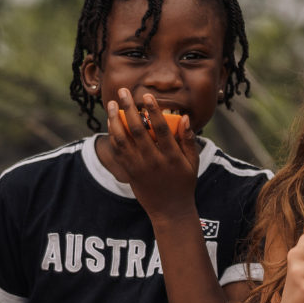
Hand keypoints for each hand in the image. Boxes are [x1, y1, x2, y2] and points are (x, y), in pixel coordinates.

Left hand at [106, 89, 199, 219]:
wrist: (170, 210)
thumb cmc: (184, 183)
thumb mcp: (193, 163)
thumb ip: (188, 140)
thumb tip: (184, 118)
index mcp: (171, 157)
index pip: (161, 130)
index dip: (153, 112)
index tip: (147, 97)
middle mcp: (153, 161)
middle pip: (137, 131)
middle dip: (129, 109)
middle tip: (123, 92)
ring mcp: (139, 167)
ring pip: (122, 140)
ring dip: (114, 120)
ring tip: (111, 103)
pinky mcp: (129, 172)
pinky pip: (117, 151)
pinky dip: (112, 135)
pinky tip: (110, 122)